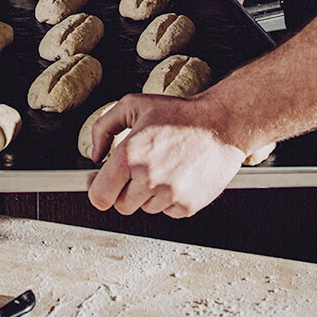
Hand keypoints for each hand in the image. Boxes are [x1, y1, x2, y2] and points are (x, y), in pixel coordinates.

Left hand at [86, 94, 245, 217]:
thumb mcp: (134, 105)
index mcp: (130, 156)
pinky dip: (170, 199)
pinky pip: (168, 212)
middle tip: (138, 171)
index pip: (99, 196)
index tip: (102, 184)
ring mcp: (170, 195)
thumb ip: (104, 127)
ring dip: (149, 194)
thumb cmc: (179, 113)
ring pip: (145, 209)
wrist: (221, 124)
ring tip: (164, 167)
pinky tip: (178, 176)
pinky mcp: (188, 205)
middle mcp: (148, 179)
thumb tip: (95, 154)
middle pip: (121, 206)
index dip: (98, 190)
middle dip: (125, 191)